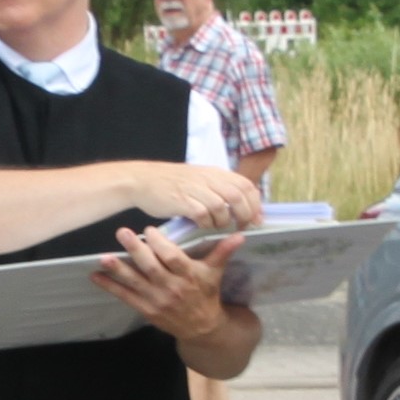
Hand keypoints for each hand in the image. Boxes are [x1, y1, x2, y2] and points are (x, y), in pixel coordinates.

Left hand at [94, 225, 238, 341]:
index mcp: (190, 276)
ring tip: (104, 257)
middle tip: (122, 233)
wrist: (202, 328)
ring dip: (119, 270)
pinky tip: (96, 276)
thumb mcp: (216, 272)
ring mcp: (158, 300)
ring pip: (137, 283)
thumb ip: (223, 251)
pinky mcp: (147, 310)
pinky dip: (111, 287)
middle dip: (136, 251)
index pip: (174, 258)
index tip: (149, 230)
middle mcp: (173, 288)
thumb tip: (239, 234)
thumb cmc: (207, 294)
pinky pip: (126, 297)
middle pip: (152, 268)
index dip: (161, 245)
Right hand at [140, 162, 264, 232]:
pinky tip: (202, 225)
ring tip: (219, 226)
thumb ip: (217, 188)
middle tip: (242, 227)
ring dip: (225, 220)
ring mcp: (195, 189)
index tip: (257, 219)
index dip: (255, 203)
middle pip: (238, 195)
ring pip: (223, 206)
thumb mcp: (198, 179)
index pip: (245, 184)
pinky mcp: (183, 201)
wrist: (142, 180)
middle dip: (245, 214)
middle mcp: (208, 178)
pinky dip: (207, 223)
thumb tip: (238, 204)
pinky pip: (203, 214)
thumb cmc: (171, 184)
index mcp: (214, 173)